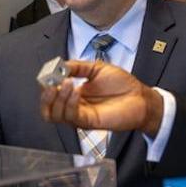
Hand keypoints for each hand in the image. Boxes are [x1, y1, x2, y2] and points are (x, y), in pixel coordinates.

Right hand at [39, 60, 163, 135]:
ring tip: (66, 83)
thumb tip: (61, 65)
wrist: (140, 96)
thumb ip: (77, 67)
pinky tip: (75, 91)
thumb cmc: (122, 84)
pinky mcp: (90, 121)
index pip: (51, 94)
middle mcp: (74, 106)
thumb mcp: (96, 68)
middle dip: (45, 96)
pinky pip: (72, 116)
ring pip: (56, 115)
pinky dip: (69, 103)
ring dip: (57, 98)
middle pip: (48, 109)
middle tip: (49, 82)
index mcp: (74, 94)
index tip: (48, 72)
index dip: (45, 84)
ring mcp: (81, 115)